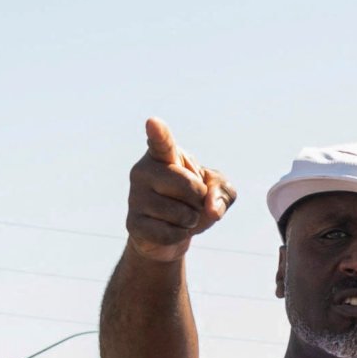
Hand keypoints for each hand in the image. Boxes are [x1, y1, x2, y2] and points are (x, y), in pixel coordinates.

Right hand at [125, 118, 236, 258]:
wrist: (171, 232)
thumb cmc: (194, 201)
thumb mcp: (218, 190)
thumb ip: (223, 191)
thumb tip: (211, 209)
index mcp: (163, 155)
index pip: (162, 142)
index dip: (159, 133)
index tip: (153, 122)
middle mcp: (143, 171)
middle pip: (188, 185)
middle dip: (199, 198)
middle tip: (189, 200)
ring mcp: (135, 197)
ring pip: (181, 213)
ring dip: (190, 220)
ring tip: (179, 215)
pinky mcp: (133, 223)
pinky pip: (170, 233)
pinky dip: (179, 236)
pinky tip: (169, 230)